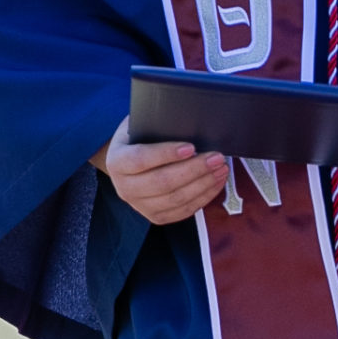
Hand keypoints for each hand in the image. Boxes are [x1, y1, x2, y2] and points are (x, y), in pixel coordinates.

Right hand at [91, 117, 225, 222]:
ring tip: (221, 169)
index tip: (191, 146)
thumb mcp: (139, 126)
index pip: (141, 159)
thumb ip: (155, 125)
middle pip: (162, 182)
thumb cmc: (139, 139)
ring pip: (176, 199)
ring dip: (203, 184)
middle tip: (216, 157)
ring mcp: (139, 206)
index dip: (166, 153)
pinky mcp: (156, 217)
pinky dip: (204, 197)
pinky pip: (183, 211)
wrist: (128, 164)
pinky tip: (216, 183)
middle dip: (194, 170)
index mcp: (116, 161)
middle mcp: (124, 188)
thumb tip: (186, 121)